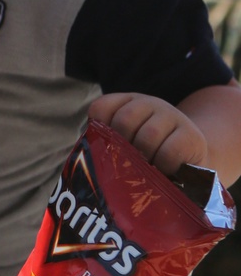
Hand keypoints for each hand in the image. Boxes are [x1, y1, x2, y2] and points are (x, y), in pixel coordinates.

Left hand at [88, 92, 207, 177]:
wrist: (190, 164)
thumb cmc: (147, 159)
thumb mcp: (124, 146)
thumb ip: (103, 146)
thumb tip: (84, 164)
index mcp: (127, 104)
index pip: (101, 108)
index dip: (100, 130)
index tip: (109, 149)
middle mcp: (150, 104)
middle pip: (125, 120)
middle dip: (123, 148)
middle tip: (129, 165)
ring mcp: (172, 116)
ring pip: (148, 136)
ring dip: (144, 160)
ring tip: (146, 171)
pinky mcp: (192, 137)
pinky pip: (169, 152)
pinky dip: (163, 166)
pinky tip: (164, 172)